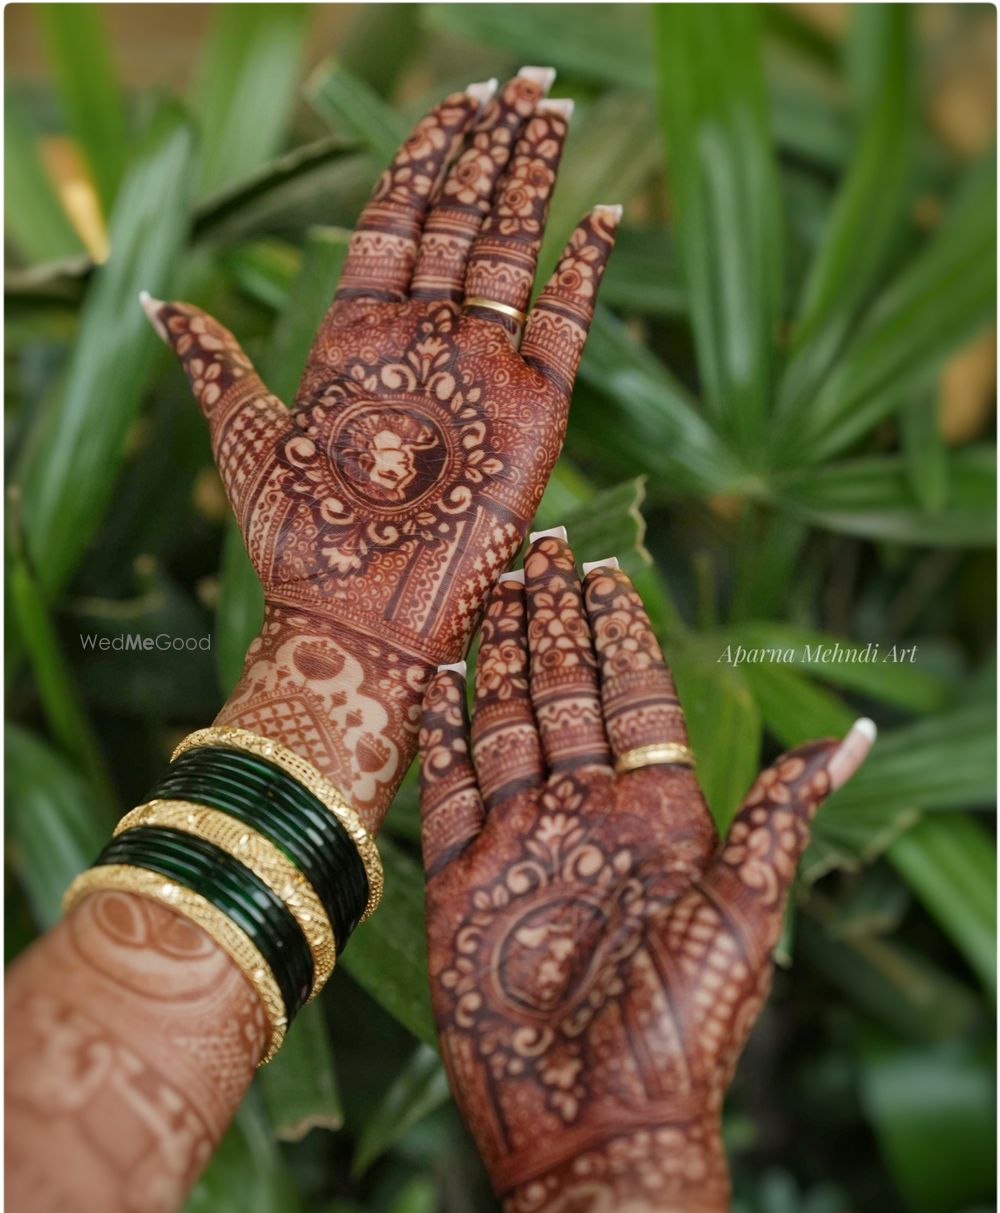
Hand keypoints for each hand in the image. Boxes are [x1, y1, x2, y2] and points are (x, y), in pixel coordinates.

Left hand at [145, 72, 619, 825]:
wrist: (355, 622)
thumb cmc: (297, 541)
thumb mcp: (246, 439)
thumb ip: (214, 364)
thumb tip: (158, 301)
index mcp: (359, 336)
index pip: (398, 218)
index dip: (425, 156)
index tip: (454, 101)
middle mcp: (425, 344)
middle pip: (462, 219)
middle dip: (493, 145)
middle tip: (526, 81)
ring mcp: (481, 375)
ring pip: (514, 254)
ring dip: (534, 182)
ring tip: (553, 113)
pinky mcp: (531, 419)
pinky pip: (568, 331)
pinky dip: (586, 276)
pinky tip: (603, 221)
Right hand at [418, 533, 873, 1212]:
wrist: (594, 1122)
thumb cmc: (681, 1026)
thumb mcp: (745, 911)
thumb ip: (780, 815)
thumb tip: (858, 738)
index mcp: (659, 816)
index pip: (636, 697)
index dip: (620, 634)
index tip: (605, 573)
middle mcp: (587, 816)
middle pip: (564, 694)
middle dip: (551, 622)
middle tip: (539, 550)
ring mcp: (520, 843)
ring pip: (504, 725)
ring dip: (496, 657)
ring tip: (488, 591)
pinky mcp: (461, 880)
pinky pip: (446, 788)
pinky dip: (439, 734)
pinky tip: (437, 682)